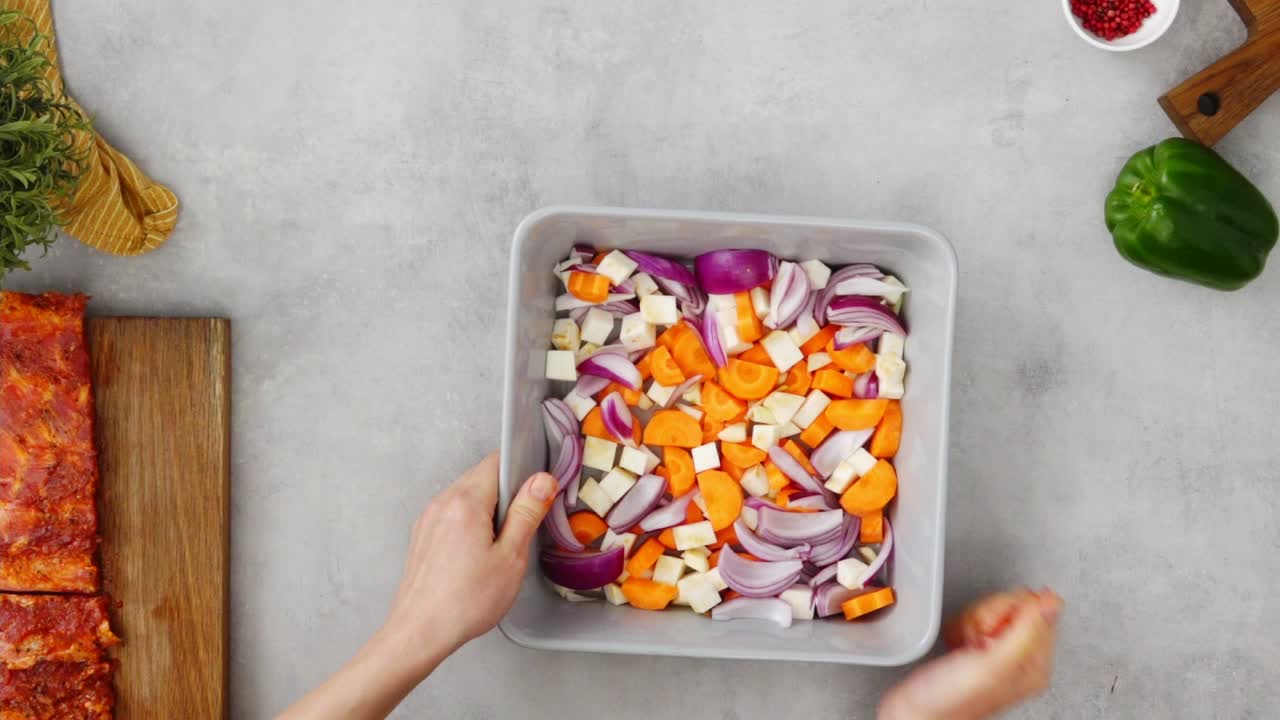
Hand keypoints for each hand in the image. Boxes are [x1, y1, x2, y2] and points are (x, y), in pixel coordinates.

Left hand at [382, 452, 556, 663]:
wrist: (420, 633)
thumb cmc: (464, 602)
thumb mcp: (510, 557)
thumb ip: (527, 512)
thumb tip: (542, 481)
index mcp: (465, 502)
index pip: (498, 462)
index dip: (523, 473)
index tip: (536, 495)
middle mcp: (442, 503)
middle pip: (482, 478)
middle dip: (507, 495)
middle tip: (521, 528)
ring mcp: (429, 519)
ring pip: (467, 497)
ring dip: (489, 511)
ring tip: (499, 547)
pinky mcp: (424, 535)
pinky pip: (453, 515)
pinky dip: (470, 524)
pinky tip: (478, 555)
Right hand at [878, 588, 1062, 719]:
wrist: (914, 712)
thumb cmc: (950, 700)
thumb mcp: (993, 663)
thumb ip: (1027, 631)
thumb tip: (1054, 602)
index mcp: (1035, 665)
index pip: (1036, 609)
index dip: (1009, 611)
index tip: (993, 630)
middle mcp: (1020, 659)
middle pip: (1014, 607)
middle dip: (987, 617)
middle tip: (977, 641)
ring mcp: (998, 652)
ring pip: (991, 609)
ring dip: (970, 622)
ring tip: (965, 646)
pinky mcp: (977, 646)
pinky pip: (972, 617)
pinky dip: (959, 627)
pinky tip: (957, 645)